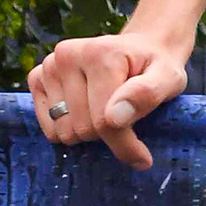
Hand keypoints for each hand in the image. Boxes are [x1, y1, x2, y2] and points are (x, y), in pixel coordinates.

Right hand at [27, 30, 191, 169]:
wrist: (143, 49)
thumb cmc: (156, 68)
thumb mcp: (168, 79)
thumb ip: (147, 94)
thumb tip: (114, 117)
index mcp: (100, 54)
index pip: (105, 122)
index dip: (125, 144)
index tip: (143, 156)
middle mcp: (67, 55)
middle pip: (82, 128)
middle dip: (106, 135)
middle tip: (123, 117)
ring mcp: (48, 66)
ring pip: (63, 131)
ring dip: (88, 132)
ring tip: (105, 110)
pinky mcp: (36, 78)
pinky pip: (48, 126)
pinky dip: (68, 128)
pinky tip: (85, 111)